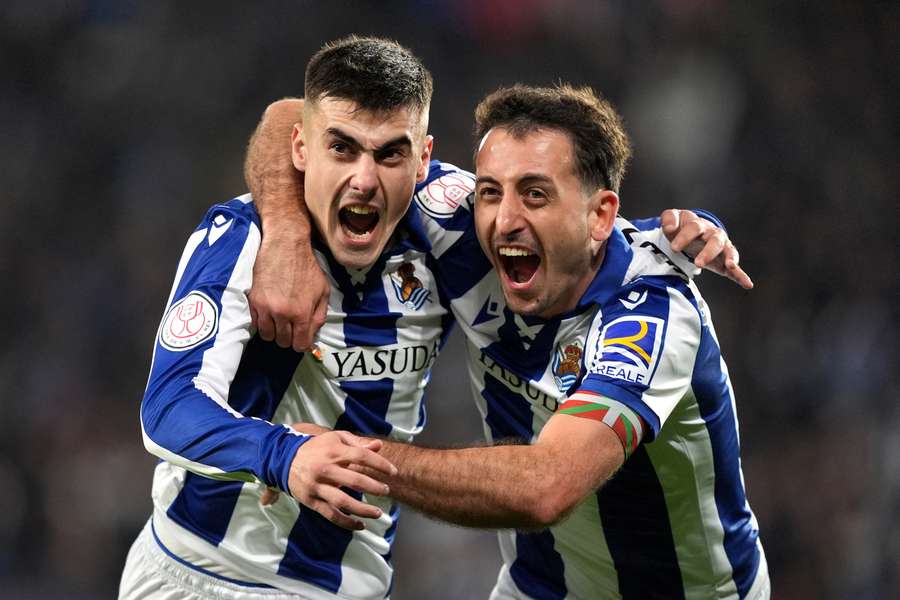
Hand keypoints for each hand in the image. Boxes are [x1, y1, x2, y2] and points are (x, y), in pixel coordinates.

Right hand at [249, 228, 329, 351]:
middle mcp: (282, 314)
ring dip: (273, 330)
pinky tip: (268, 312)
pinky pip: (255, 323)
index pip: (299, 345)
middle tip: (290, 325)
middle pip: (282, 342)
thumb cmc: (307, 267)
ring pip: (266, 335)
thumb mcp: (322, 291)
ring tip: (278, 319)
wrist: (285, 245)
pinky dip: (261, 321)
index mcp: (302, 313)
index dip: (301, 343)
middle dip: (288, 336)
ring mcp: (265, 308)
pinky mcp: (252, 300)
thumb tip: (312, 336)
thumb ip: (319, 316)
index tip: (300, 337)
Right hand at [282, 430, 396, 529]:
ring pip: (343, 501)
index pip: (362, 456)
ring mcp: (317, 486)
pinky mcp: (311, 500)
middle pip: (355, 480)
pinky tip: (360, 525)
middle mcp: (326, 469)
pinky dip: (346, 522)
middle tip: (386, 491)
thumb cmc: (316, 448)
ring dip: (363, 509)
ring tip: (378, 513)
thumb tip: (379, 446)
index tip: (393, 472)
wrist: (282, 459)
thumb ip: (357, 443)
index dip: (380, 464)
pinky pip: (330, 514)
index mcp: (334, 451)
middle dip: (374, 487)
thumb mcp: (335, 439)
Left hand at [661, 209, 753, 288]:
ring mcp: (722, 249)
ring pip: (729, 251)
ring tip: (731, 266)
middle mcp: (714, 236)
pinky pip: (735, 270)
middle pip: (715, 240)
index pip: (694, 228)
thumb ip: (669, 219)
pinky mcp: (724, 263)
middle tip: (697, 263)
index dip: (684, 237)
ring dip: (731, 258)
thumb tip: (669, 228)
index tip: (674, 248)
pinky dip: (741, 276)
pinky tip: (748, 284)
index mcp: (700, 225)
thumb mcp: (674, 219)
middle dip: (708, 251)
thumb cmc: (682, 226)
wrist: (692, 233)